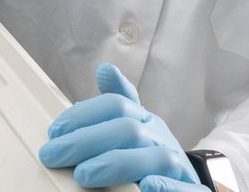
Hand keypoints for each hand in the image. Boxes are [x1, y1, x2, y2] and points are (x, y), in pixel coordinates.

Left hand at [38, 63, 204, 189]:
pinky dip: (167, 187)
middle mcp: (162, 138)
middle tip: (55, 155)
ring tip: (84, 174)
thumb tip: (105, 70)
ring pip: (156, 157)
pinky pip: (186, 188)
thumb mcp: (134, 125)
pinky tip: (147, 186)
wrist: (187, 185)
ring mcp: (179, 165)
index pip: (117, 105)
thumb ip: (116, 102)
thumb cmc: (149, 155)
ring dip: (116, 164)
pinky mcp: (193, 191)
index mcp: (145, 120)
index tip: (55, 131)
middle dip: (87, 141)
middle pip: (127, 130)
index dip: (84, 115)